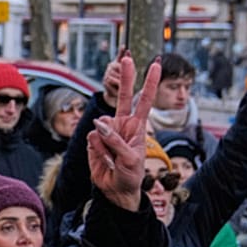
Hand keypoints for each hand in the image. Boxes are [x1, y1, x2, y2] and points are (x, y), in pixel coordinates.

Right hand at [87, 53, 161, 211]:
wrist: (116, 190)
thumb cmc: (130, 175)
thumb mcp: (130, 159)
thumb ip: (115, 140)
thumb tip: (98, 124)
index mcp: (137, 127)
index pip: (144, 101)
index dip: (149, 83)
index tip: (155, 64)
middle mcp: (122, 125)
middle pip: (123, 96)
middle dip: (126, 77)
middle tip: (126, 56)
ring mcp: (107, 132)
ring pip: (101, 126)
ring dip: (106, 143)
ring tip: (112, 158)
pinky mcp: (93, 141)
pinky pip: (92, 138)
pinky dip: (97, 149)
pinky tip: (104, 159)